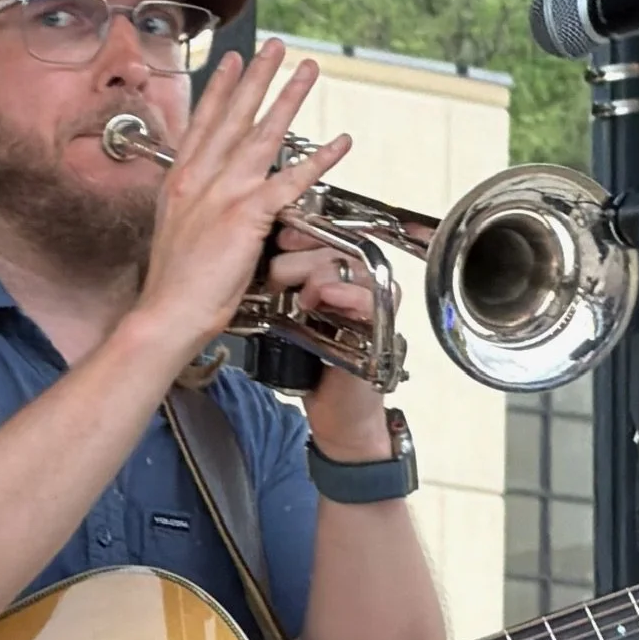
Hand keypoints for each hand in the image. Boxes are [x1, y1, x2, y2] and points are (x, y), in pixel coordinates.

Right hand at [129, 44, 349, 361]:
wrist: (167, 311)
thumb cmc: (172, 285)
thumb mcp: (174, 232)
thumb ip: (193, 208)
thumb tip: (207, 200)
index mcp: (181, 182)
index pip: (203, 124)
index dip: (219, 90)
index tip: (232, 63)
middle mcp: (200, 179)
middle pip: (233, 116)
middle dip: (256, 77)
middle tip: (275, 47)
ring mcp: (223, 193)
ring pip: (262, 135)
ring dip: (288, 98)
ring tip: (306, 71)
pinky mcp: (246, 214)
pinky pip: (290, 181)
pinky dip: (318, 161)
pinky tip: (339, 144)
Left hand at [265, 232, 397, 460]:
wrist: (335, 410)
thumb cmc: (313, 363)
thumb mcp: (288, 315)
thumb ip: (282, 283)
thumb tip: (255, 254)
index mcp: (342, 271)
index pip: (327, 232)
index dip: (303, 229)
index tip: (278, 235)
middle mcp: (363, 279)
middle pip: (336, 243)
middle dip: (300, 256)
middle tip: (278, 277)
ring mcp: (376, 299)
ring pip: (350, 265)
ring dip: (317, 275)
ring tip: (301, 298)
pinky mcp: (383, 322)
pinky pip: (370, 296)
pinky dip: (345, 294)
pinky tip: (323, 298)